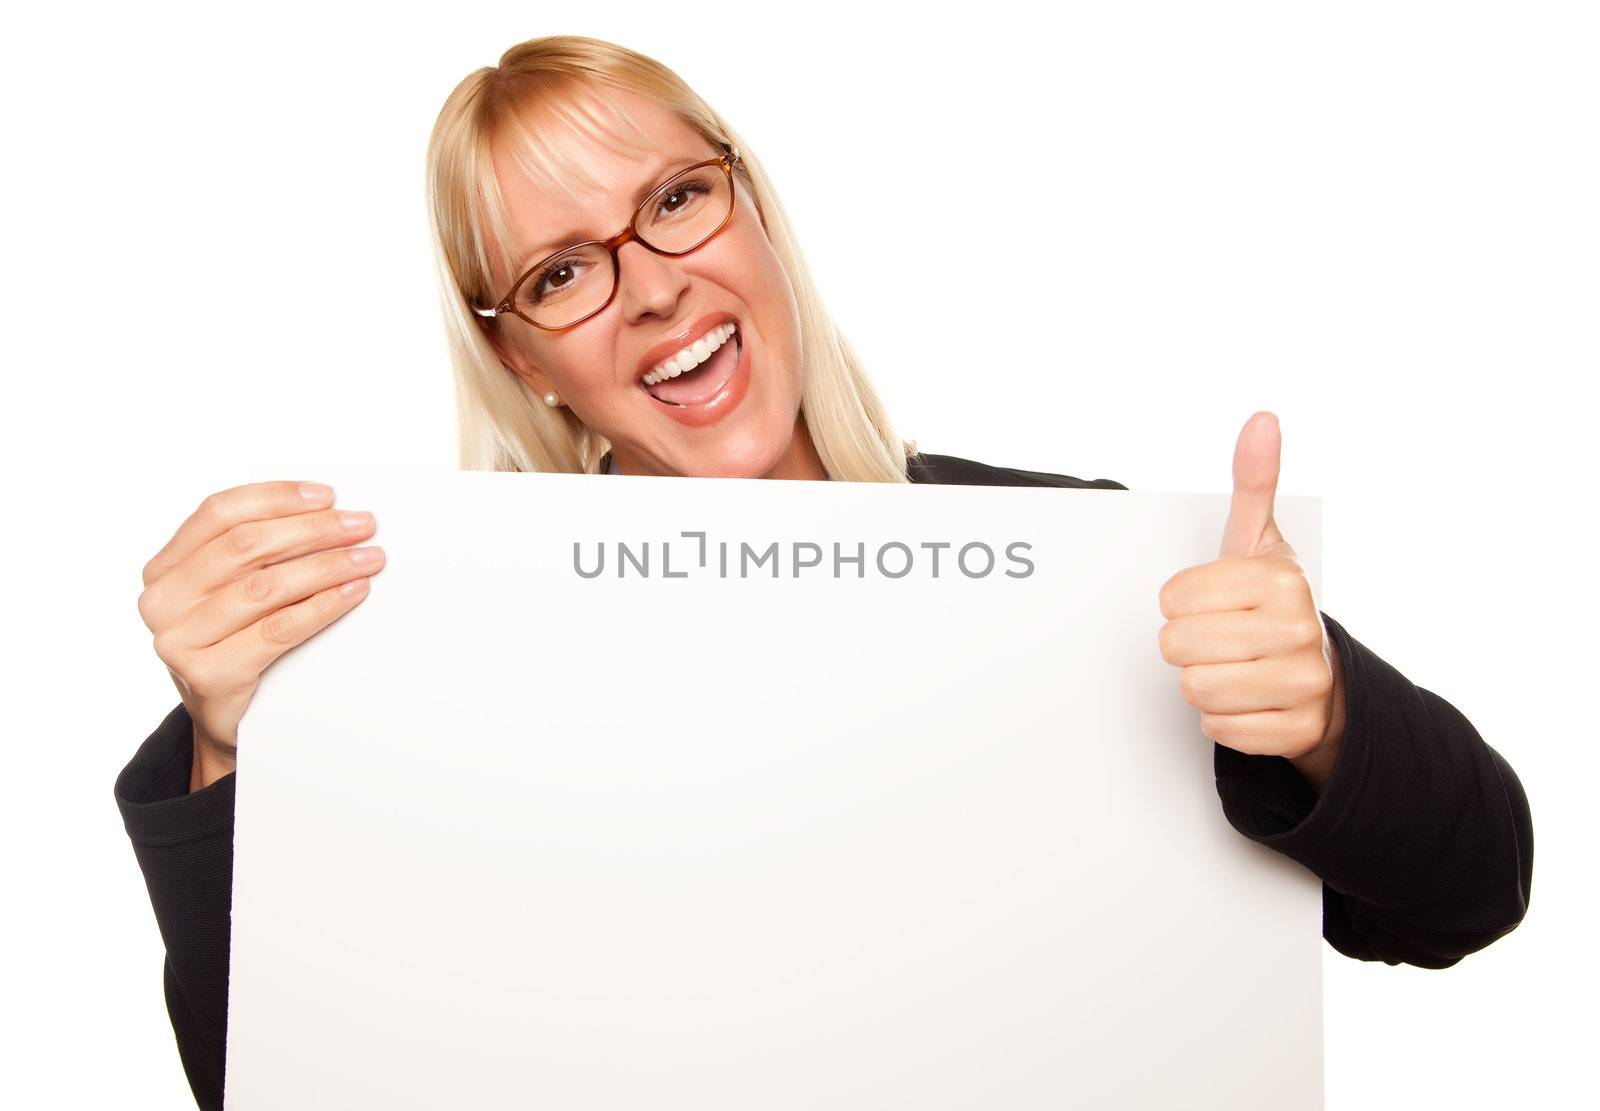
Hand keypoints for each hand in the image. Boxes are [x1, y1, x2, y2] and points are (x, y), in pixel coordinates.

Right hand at [137, 481, 384, 791]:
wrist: (227, 722)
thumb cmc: (237, 644)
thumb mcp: (231, 592)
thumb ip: (256, 553)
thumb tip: (328, 511)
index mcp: (164, 568)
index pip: (219, 513)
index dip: (276, 497)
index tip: (327, 495)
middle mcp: (162, 601)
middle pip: (245, 546)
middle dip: (312, 529)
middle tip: (362, 524)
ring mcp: (178, 640)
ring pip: (265, 586)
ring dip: (326, 566)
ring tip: (368, 558)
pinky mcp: (207, 674)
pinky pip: (277, 630)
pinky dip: (322, 606)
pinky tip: (353, 592)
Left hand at [1156, 412, 1345, 792]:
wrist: (1324, 674)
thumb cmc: (1272, 603)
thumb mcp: (1259, 541)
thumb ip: (1253, 482)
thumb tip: (1261, 419)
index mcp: (1282, 580)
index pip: (1173, 598)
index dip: (1180, 602)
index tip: (1210, 601)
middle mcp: (1298, 630)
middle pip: (1178, 647)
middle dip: (1186, 644)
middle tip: (1217, 637)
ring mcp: (1302, 684)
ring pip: (1195, 690)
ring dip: (1203, 682)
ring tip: (1232, 666)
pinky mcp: (1296, 732)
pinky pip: (1219, 729)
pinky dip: (1224, 719)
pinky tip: (1248, 698)